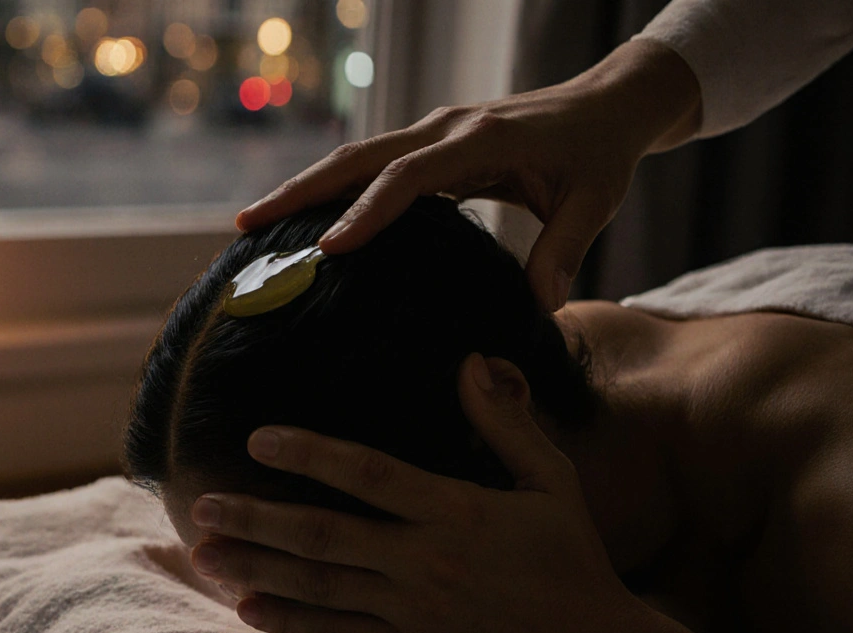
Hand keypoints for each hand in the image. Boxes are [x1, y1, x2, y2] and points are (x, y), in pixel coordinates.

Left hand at [188, 353, 645, 632]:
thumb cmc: (573, 557)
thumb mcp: (550, 480)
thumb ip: (505, 422)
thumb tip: (470, 360)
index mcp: (457, 510)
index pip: (369, 474)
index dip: (310, 453)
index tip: (259, 439)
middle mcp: (426, 560)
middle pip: (323, 535)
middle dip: (256, 519)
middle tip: (203, 506)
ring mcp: (414, 611)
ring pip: (319, 586)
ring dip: (257, 568)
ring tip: (203, 554)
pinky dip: (291, 625)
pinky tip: (249, 609)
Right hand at [235, 39, 699, 310]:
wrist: (605, 104)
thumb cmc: (600, 154)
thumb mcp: (594, 202)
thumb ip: (565, 251)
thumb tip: (539, 308)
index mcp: (480, 139)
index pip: (408, 175)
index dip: (367, 211)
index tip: (331, 249)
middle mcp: (445, 128)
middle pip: (358, 157)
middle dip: (300, 190)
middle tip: (247, 225)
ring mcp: (434, 131)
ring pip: (355, 157)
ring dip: (305, 187)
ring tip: (255, 223)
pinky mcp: (432, 143)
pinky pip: (372, 165)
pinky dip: (334, 189)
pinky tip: (307, 220)